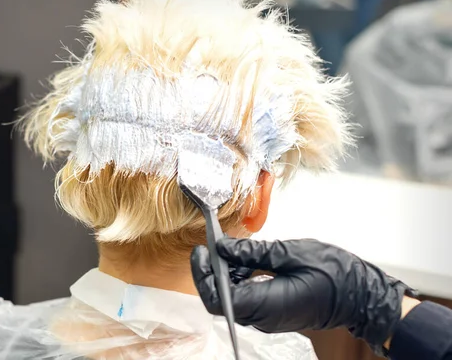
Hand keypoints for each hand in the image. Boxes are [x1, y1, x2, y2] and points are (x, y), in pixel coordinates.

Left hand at [191, 238, 417, 355]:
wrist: (362, 296)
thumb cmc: (333, 273)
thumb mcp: (290, 253)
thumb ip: (253, 253)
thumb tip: (223, 247)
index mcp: (265, 304)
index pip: (217, 299)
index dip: (202, 275)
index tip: (200, 251)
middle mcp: (262, 318)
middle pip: (220, 300)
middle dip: (212, 271)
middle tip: (215, 245)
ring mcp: (267, 318)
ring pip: (232, 298)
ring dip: (227, 274)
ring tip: (238, 250)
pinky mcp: (272, 313)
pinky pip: (246, 298)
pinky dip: (241, 279)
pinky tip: (251, 261)